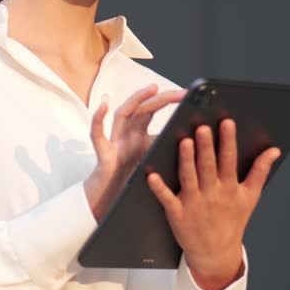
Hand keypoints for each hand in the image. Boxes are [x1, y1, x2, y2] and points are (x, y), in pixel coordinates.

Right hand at [84, 84, 186, 220]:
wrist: (109, 200)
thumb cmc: (129, 180)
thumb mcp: (152, 161)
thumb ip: (164, 149)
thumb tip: (192, 142)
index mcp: (139, 134)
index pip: (152, 110)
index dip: (168, 99)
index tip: (187, 93)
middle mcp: (127, 133)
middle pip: (142, 109)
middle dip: (160, 98)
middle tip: (180, 92)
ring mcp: (114, 141)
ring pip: (122, 114)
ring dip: (136, 100)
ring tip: (151, 89)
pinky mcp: (103, 153)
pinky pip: (97, 134)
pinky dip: (98, 119)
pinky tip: (104, 106)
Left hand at [146, 119, 280, 289]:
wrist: (216, 253)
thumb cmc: (232, 221)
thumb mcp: (250, 197)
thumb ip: (260, 171)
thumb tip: (274, 150)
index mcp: (229, 188)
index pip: (229, 160)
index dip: (228, 141)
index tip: (226, 122)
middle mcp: (211, 194)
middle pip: (208, 167)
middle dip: (205, 147)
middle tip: (202, 127)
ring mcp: (193, 204)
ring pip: (189, 178)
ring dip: (186, 161)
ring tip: (183, 141)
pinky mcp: (177, 214)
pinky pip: (167, 199)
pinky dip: (159, 188)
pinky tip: (152, 175)